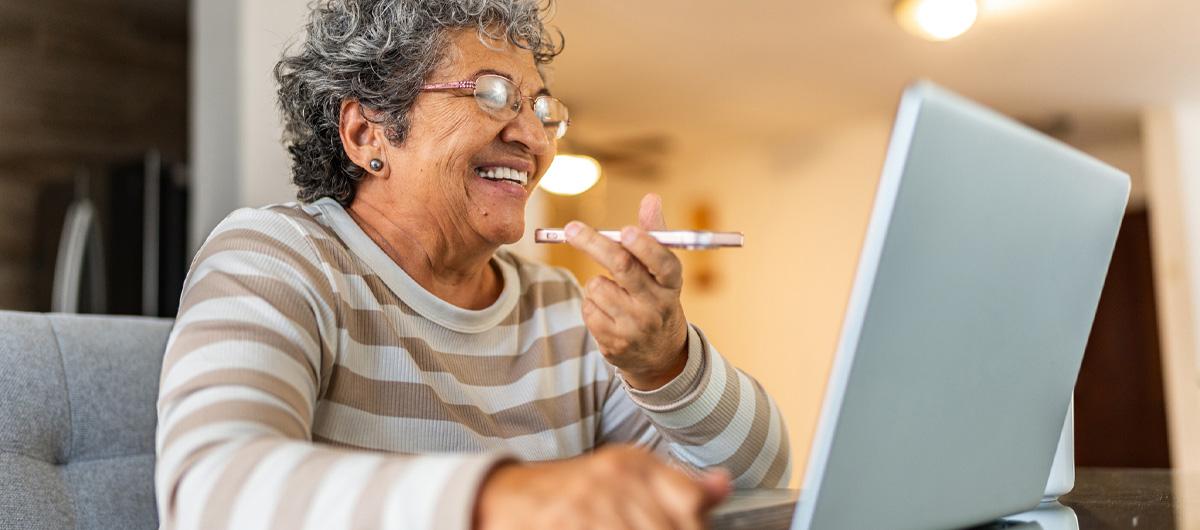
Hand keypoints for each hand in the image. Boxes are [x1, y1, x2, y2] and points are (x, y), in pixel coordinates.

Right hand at [474, 445, 730, 529]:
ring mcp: (588, 512)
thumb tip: (723, 487)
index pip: (689, 501)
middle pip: (672, 527)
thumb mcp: (626, 475)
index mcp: (632, 464)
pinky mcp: (566, 528)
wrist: (508, 502)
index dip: (695, 524)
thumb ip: (677, 484)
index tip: (690, 527)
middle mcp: (612, 482)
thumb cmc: (574, 492)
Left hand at [565, 194, 688, 389]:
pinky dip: (591, 303)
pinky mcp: (615, 344)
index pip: (663, 262)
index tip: (626, 231)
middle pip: (622, 267)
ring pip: (597, 286)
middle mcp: (657, 306)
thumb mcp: (663, 271)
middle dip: (593, 243)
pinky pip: (588, 308)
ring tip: (613, 292)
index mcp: (672, 283)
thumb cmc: (656, 297)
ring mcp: (635, 327)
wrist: (659, 354)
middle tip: (571, 229)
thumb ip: (654, 234)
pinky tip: (607, 311)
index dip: (645, 246)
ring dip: (596, 282)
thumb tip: (651, 197)